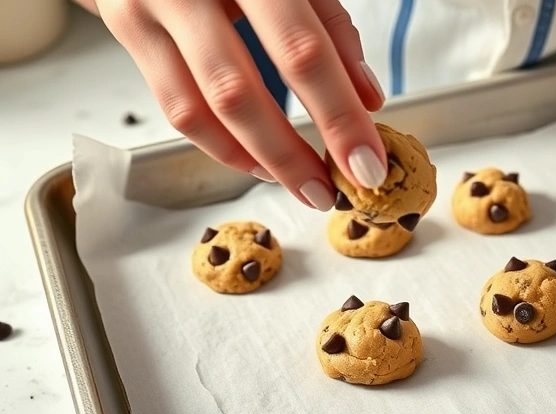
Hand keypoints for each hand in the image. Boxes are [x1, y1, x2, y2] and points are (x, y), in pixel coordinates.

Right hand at [86, 0, 386, 209]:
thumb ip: (331, 28)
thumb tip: (367, 98)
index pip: (302, 51)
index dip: (338, 116)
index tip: (367, 163)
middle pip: (239, 92)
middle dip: (291, 155)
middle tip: (330, 190)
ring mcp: (148, 6)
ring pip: (198, 110)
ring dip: (255, 160)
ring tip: (300, 182)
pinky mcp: (125, 26)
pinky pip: (174, 106)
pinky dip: (221, 145)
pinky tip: (257, 160)